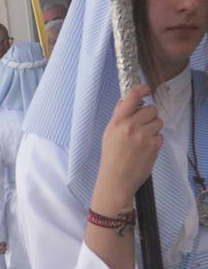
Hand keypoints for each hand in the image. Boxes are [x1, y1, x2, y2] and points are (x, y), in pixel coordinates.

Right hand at [93, 84, 161, 210]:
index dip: (141, 89)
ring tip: (143, 139)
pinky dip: (155, 141)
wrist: (116, 180)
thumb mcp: (108, 134)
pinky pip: (160, 136)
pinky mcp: (153, 146)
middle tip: (143, 126)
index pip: (131, 98)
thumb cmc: (111, 158)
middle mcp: (130, 126)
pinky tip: (145, 149)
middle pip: (151, 109)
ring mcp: (143, 136)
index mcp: (117, 122)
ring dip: (154, 128)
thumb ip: (118, 117)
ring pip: (158, 122)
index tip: (146, 89)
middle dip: (150, 116)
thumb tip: (125, 101)